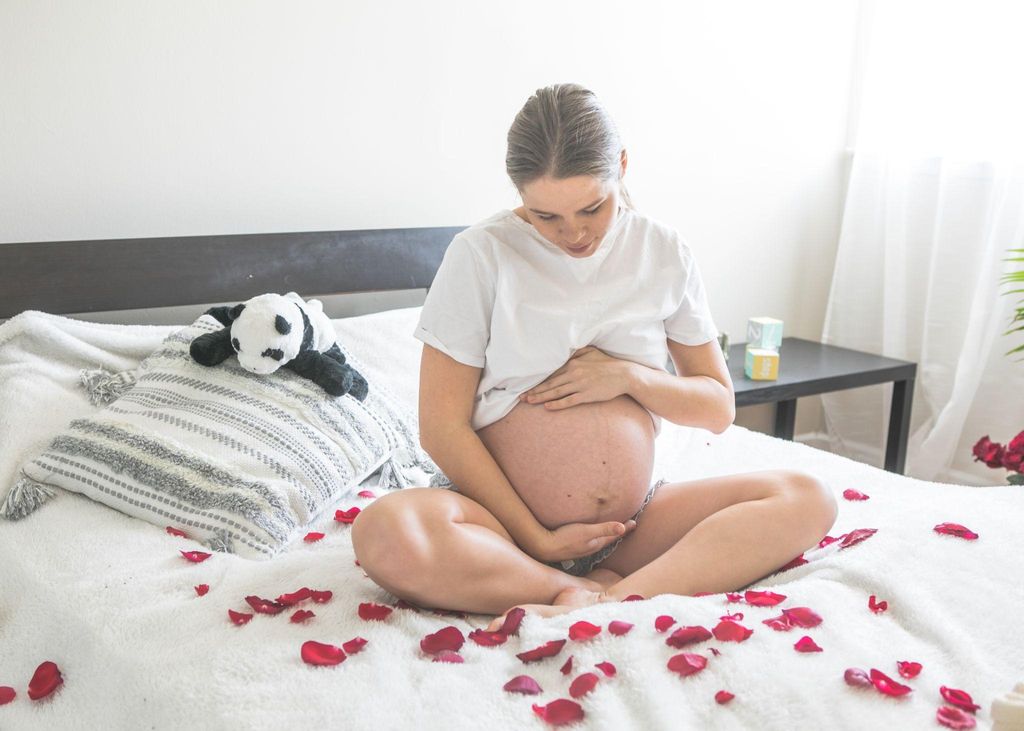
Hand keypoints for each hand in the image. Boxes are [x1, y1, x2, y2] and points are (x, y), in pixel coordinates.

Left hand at [519, 346, 633, 410]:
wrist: (624, 375)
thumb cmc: (607, 364)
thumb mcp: (591, 352)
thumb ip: (576, 352)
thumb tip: (565, 351)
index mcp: (573, 363)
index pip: (552, 374)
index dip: (538, 381)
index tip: (527, 385)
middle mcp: (574, 373)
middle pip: (550, 384)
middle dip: (534, 391)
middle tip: (521, 397)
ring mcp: (580, 385)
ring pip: (556, 392)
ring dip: (541, 397)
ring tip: (529, 402)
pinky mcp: (587, 395)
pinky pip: (569, 400)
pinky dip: (557, 404)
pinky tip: (547, 406)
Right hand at [532, 518, 637, 563]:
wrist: (543, 547)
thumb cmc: (565, 538)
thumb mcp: (586, 532)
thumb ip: (604, 529)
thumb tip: (623, 528)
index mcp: (596, 543)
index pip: (614, 536)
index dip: (625, 529)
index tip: (635, 523)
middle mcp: (590, 546)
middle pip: (608, 539)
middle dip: (618, 532)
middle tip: (627, 526)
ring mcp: (581, 547)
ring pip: (598, 540)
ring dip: (606, 534)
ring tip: (612, 529)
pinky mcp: (572, 545)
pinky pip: (589, 540)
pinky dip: (595, 535)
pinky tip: (590, 533)